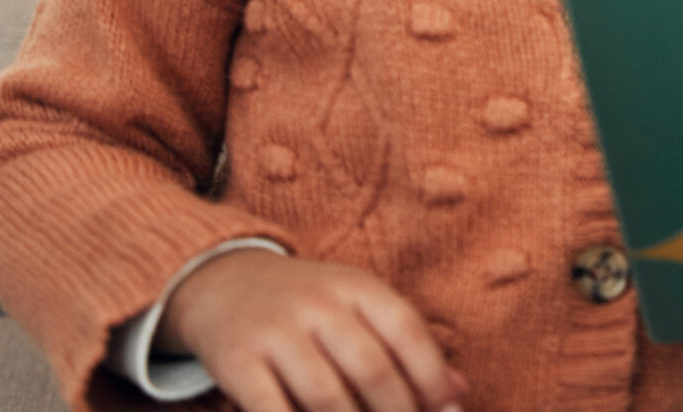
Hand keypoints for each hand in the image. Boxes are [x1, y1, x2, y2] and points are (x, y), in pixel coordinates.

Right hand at [159, 250, 468, 411]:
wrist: (223, 283)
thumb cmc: (309, 307)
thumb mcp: (358, 307)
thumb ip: (406, 346)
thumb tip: (459, 392)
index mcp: (356, 286)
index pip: (406, 330)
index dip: (432, 376)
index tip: (447, 410)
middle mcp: (317, 303)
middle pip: (371, 368)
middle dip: (398, 411)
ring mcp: (275, 332)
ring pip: (326, 396)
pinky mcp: (237, 361)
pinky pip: (272, 410)